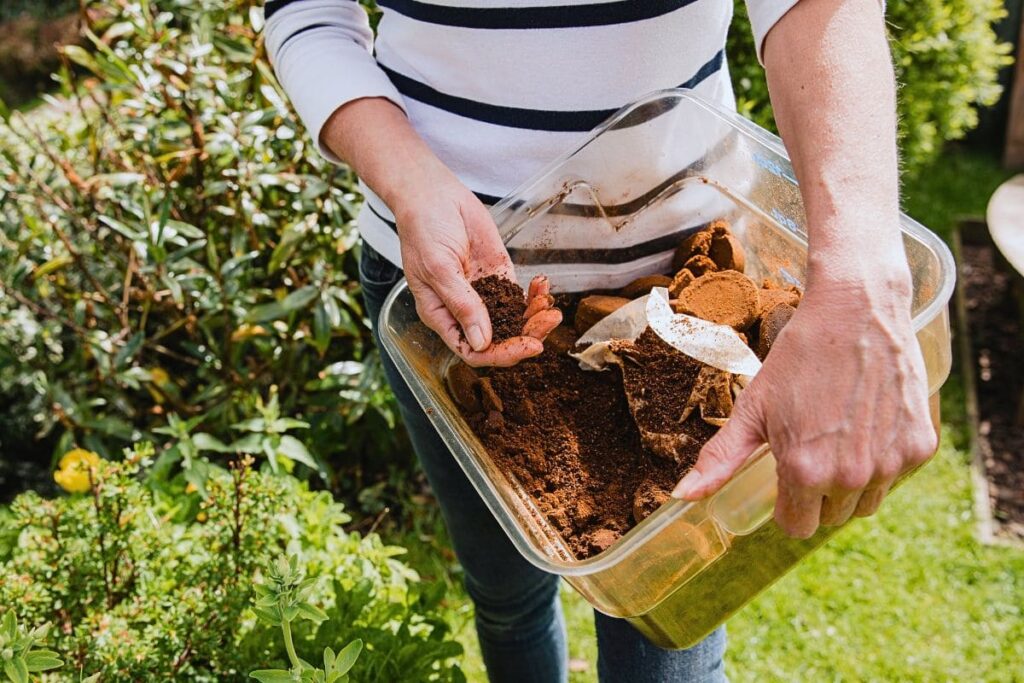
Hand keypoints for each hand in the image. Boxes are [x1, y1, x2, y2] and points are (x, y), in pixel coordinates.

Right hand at [394, 172, 560, 366]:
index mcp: (441, 316)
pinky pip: (519, 295)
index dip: (501, 354)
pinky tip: (543, 286)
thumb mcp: (438, 269)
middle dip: (526, 335)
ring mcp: (483, 294)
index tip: (528, 346)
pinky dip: (535, 295)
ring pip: (513, 320)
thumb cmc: (423, 230)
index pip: (473, 350)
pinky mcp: (498, 275)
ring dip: (535, 317)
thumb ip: (461, 304)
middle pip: (499, 339)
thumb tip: (481, 342)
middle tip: (548, 322)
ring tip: (551, 307)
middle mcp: (463, 310)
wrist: (433, 195)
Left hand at [672, 276, 937, 537]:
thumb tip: (682, 497)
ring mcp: (891, 464)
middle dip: (818, 493)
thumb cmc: (799, 358)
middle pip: (831, 517)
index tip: (786, 474)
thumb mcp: (753, 408)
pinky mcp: (920, 447)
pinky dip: (884, 460)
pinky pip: (897, 476)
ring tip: (839, 435)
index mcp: (804, 472)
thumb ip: (720, 459)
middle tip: (812, 445)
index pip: (796, 526)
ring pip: (866, 503)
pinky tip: (868, 423)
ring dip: (852, 483)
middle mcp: (851, 477)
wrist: (857, 311)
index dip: (787, 504)